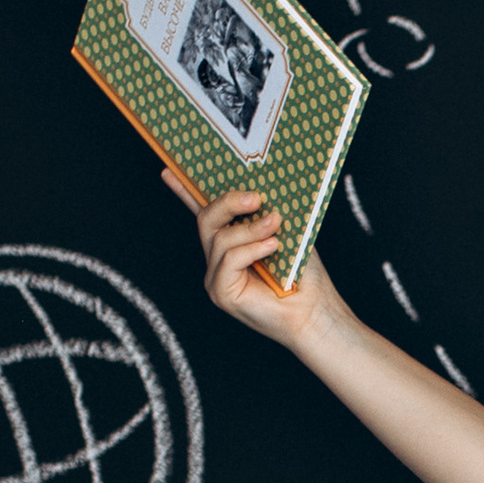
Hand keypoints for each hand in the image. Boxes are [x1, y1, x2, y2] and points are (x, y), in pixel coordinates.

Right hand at [163, 171, 341, 348]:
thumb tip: (260, 189)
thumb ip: (268, 214)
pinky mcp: (220, 292)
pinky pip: (229, 260)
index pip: (204, 213)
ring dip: (250, 228)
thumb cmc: (305, 275)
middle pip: (207, 219)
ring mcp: (216, 277)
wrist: (315, 311)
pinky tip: (272, 247)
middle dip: (229, 203)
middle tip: (256, 197)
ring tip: (275, 224)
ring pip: (219, 238)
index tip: (168, 170)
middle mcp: (219, 259)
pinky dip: (252, 250)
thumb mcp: (288, 233)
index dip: (184, 192)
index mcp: (232, 243)